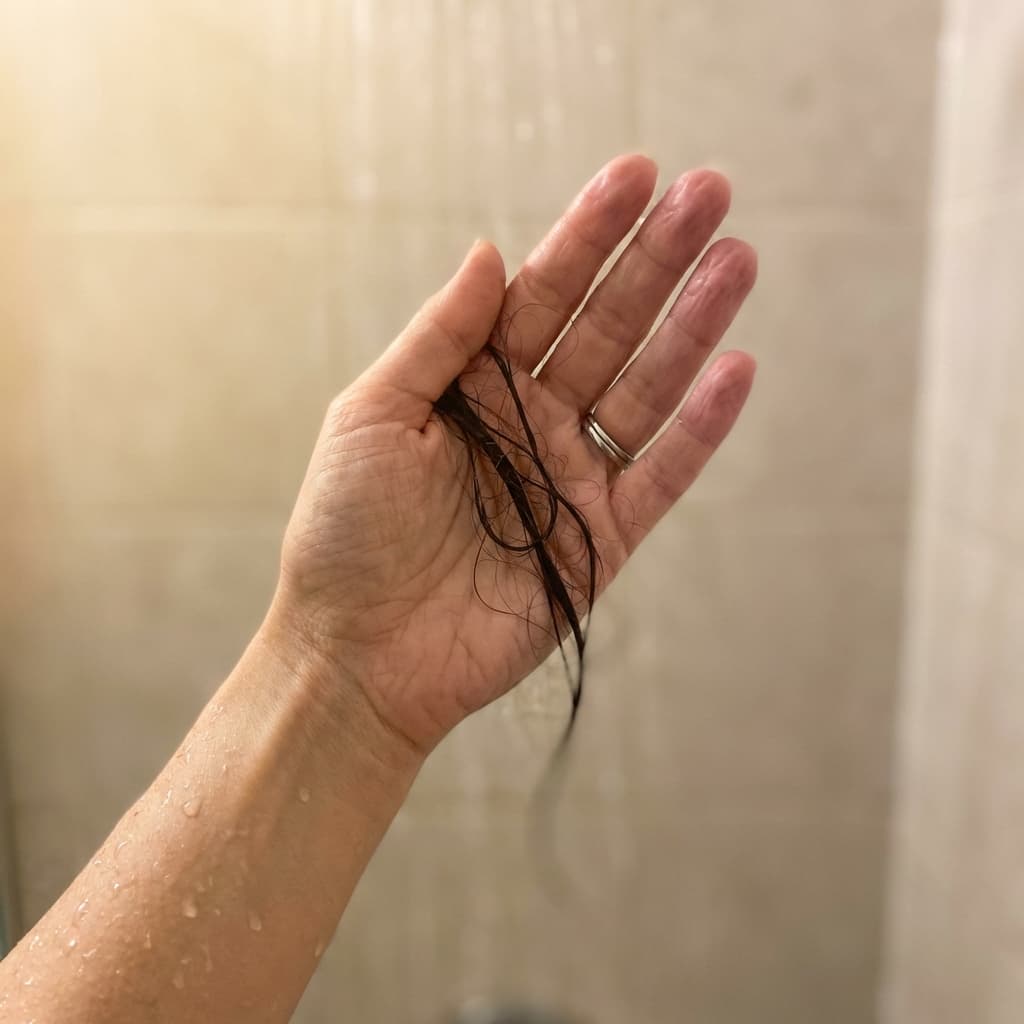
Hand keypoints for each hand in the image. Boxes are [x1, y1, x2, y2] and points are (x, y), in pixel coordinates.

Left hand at [270, 155, 756, 754]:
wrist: (359, 655)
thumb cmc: (345, 533)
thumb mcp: (372, 416)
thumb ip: (438, 337)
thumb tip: (489, 250)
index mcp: (473, 384)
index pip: (542, 293)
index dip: (589, 234)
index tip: (638, 174)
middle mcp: (529, 421)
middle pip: (606, 328)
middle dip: (656, 261)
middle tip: (712, 193)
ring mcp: (570, 479)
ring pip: (643, 390)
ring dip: (691, 328)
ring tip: (737, 262)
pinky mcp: (600, 542)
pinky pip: (659, 476)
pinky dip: (699, 429)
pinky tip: (733, 370)